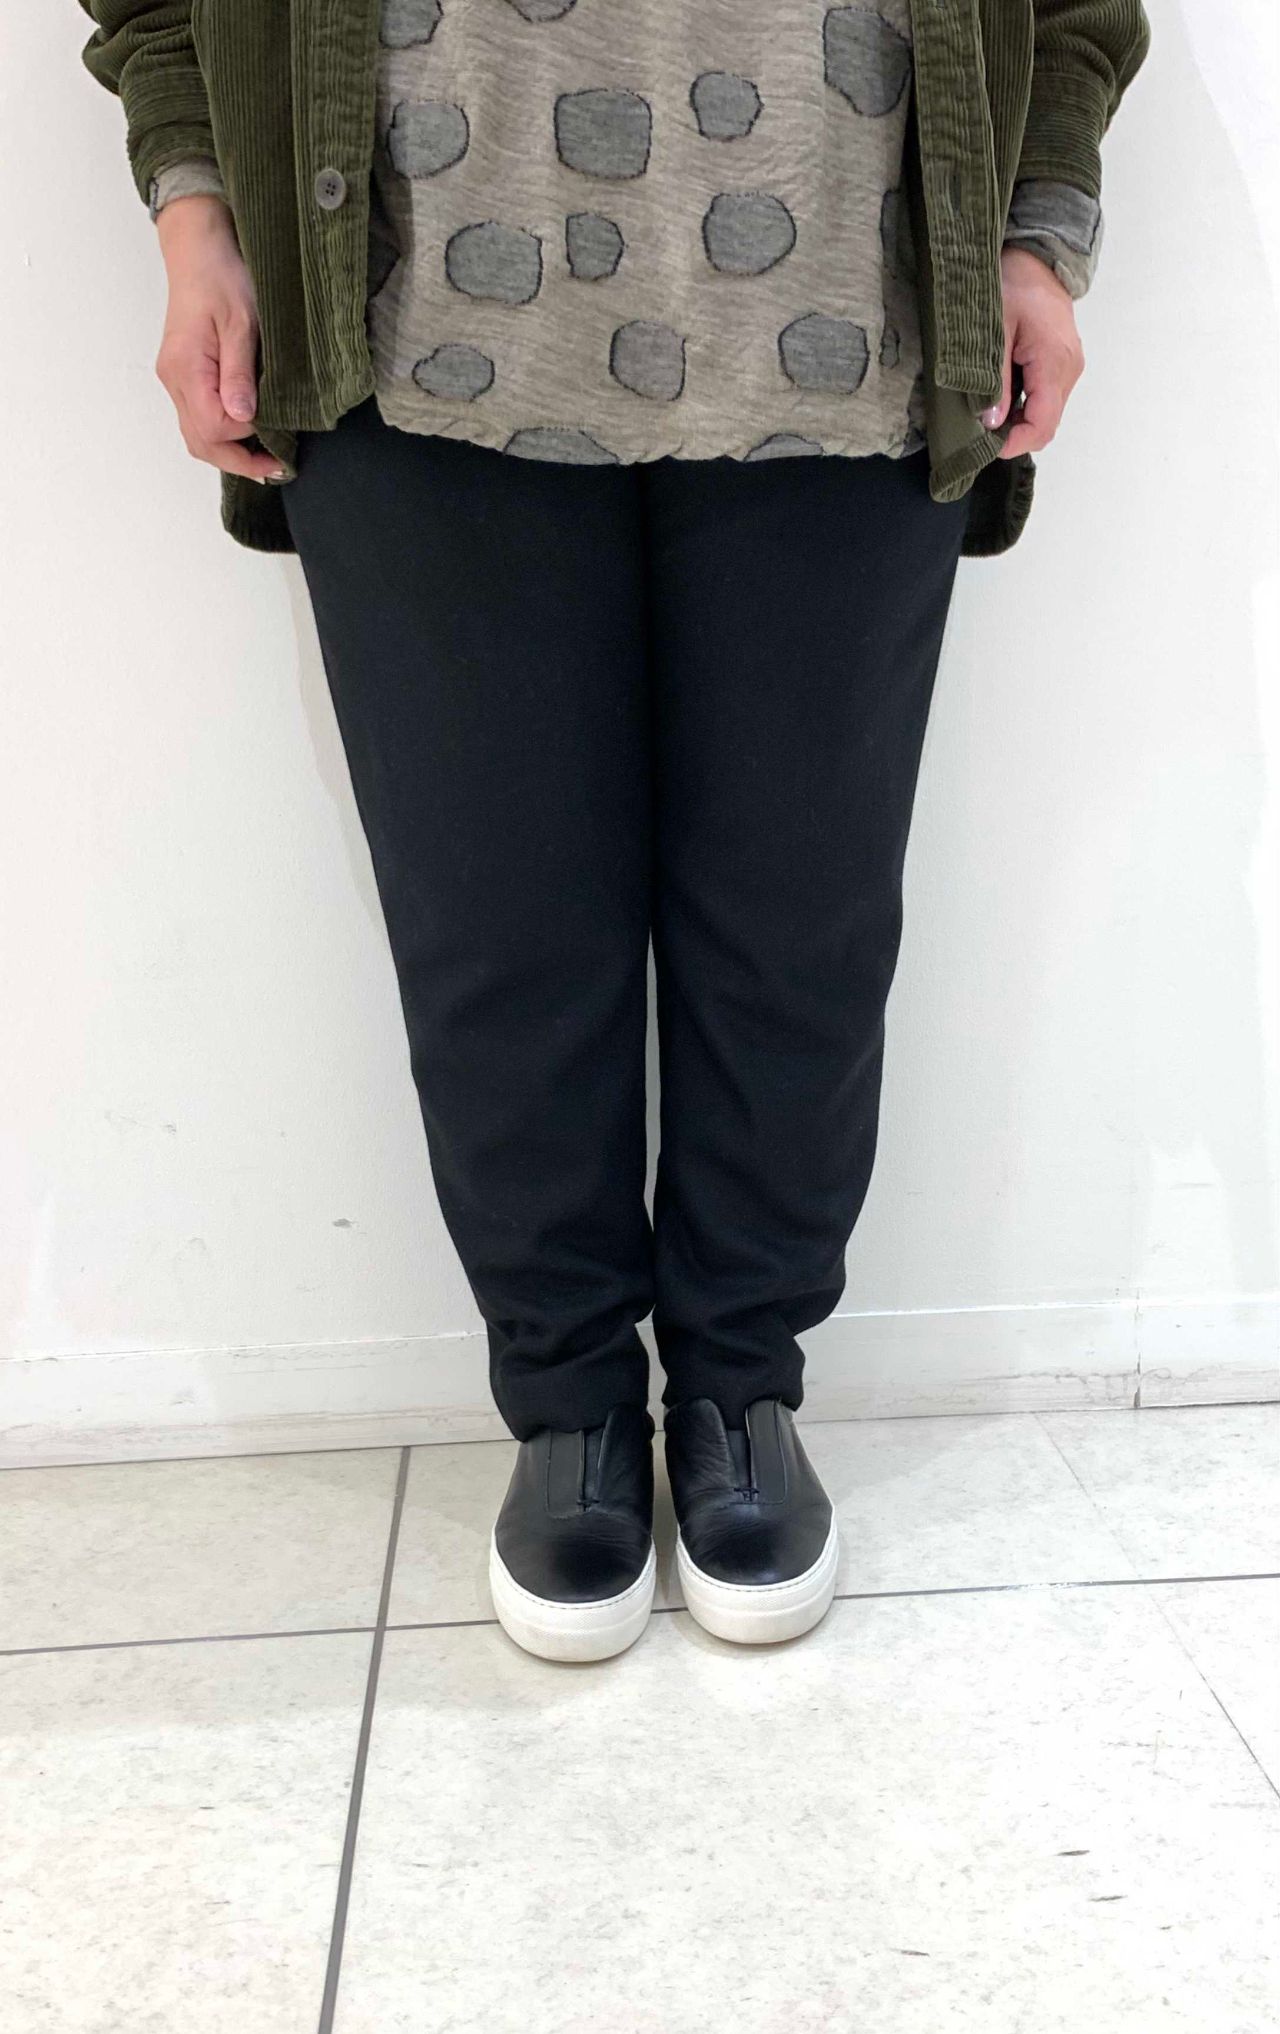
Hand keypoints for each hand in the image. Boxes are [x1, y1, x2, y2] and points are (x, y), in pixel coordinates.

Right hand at [154, 194, 284, 482]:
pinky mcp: (184, 375)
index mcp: (186, 368)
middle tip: (278, 468)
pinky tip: (247, 436)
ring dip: (229, 453)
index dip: (247, 436)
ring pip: (196, 435)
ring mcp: (176, 379)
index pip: (214, 426)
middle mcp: (174, 380)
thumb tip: (243, 418)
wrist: (199, 246)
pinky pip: (197, 418)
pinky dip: (221, 435)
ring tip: (266, 459)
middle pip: (200, 442)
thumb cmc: (223, 275)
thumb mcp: (242, 322)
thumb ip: (240, 373)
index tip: (277, 428)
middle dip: (238, 461)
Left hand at [982, 247, 1084, 460]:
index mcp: (1054, 362)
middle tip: (980, 431)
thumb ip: (995, 379)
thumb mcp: (996, 330)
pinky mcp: (1063, 364)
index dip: (1016, 442)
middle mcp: (1069, 370)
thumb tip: (991, 423)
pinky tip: (1001, 396)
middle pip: (1046, 424)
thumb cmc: (1013, 285)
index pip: (1043, 423)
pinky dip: (1024, 405)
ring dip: (1018, 421)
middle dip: (1015, 434)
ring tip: (987, 413)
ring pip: (1046, 413)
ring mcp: (1069, 368)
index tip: (986, 445)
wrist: (1036, 259)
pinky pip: (1046, 398)